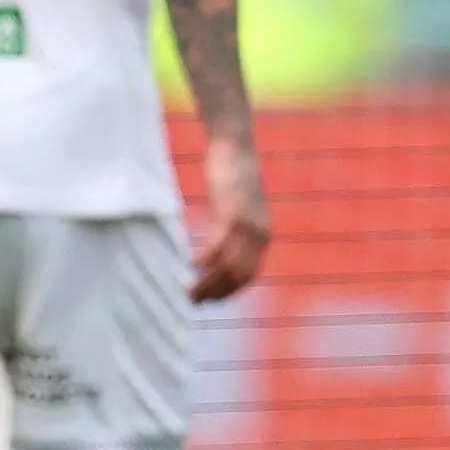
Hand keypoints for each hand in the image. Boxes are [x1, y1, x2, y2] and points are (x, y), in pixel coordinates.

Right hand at [188, 134, 270, 301]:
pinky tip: (188, 265)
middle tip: (193, 301)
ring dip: (207, 282)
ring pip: (229, 267)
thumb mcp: (235, 207)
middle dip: (216, 293)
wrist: (236, 147)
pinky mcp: (233, 214)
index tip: (208, 301)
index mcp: (262, 236)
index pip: (248, 276)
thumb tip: (216, 247)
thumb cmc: (231, 176)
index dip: (228, 292)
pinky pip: (218, 247)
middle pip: (239, 277)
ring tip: (187, 290)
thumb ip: (231, 228)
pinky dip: (203, 261)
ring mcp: (247, 226)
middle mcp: (260, 235)